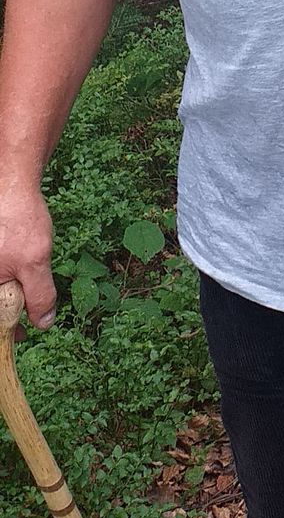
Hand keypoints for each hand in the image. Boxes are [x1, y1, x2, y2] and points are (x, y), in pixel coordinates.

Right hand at [0, 181, 55, 328]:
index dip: (5, 331)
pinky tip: (18, 263)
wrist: (11, 181)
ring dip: (8, 291)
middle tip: (27, 314)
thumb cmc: (18, 218)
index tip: (20, 335)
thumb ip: (39, 296)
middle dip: (8, 308)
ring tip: (25, 277)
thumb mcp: (34, 262)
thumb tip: (43, 323)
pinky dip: (7, 274)